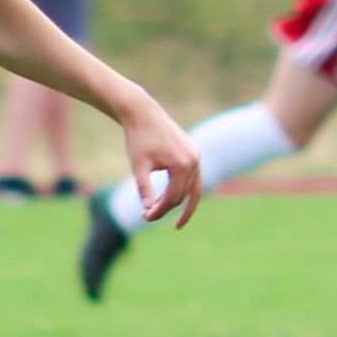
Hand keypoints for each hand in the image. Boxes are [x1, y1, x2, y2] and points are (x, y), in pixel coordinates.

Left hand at [116, 91, 203, 228]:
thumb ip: (145, 190)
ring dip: (184, 204)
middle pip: (184, 195)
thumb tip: (149, 211)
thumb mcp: (139, 167)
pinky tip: (176, 200)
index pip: (173, 197)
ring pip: (195, 189)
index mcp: (182, 165)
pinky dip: (187, 191)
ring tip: (178, 223)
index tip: (144, 217)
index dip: (159, 211)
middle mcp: (194, 161)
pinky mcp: (194, 153)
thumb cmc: (139, 139)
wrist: (143, 113)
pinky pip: (194, 179)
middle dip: (168, 208)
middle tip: (148, 216)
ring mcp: (196, 156)